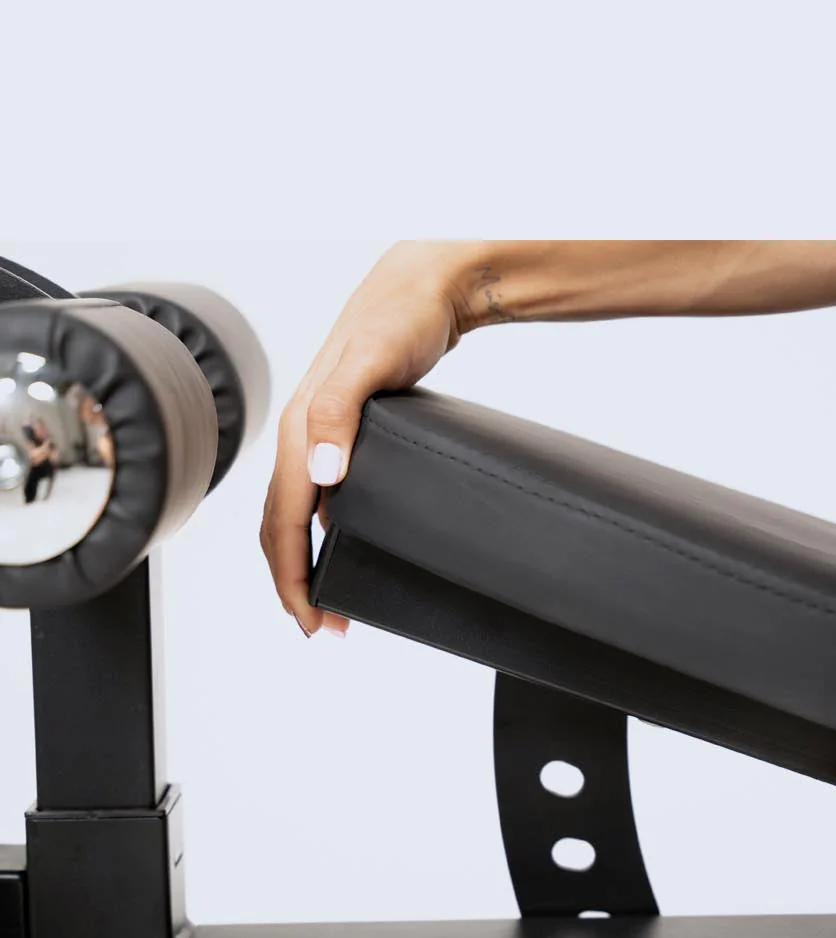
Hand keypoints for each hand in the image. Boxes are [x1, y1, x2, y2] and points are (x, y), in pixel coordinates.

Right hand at [260, 241, 478, 636]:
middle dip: (296, 585)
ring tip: (334, 603)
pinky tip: (353, 547)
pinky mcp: (347, 434)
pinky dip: (330, 533)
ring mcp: (322, 436)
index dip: (294, 579)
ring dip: (309, 564)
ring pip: (300, 516)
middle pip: (282, 528)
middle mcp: (303, 436)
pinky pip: (324, 497)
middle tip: (324, 630)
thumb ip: (340, 413)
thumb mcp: (372, 362)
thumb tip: (321, 473)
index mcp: (300, 429)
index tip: (313, 623)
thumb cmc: (401, 316)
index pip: (284, 523)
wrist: (427, 283)